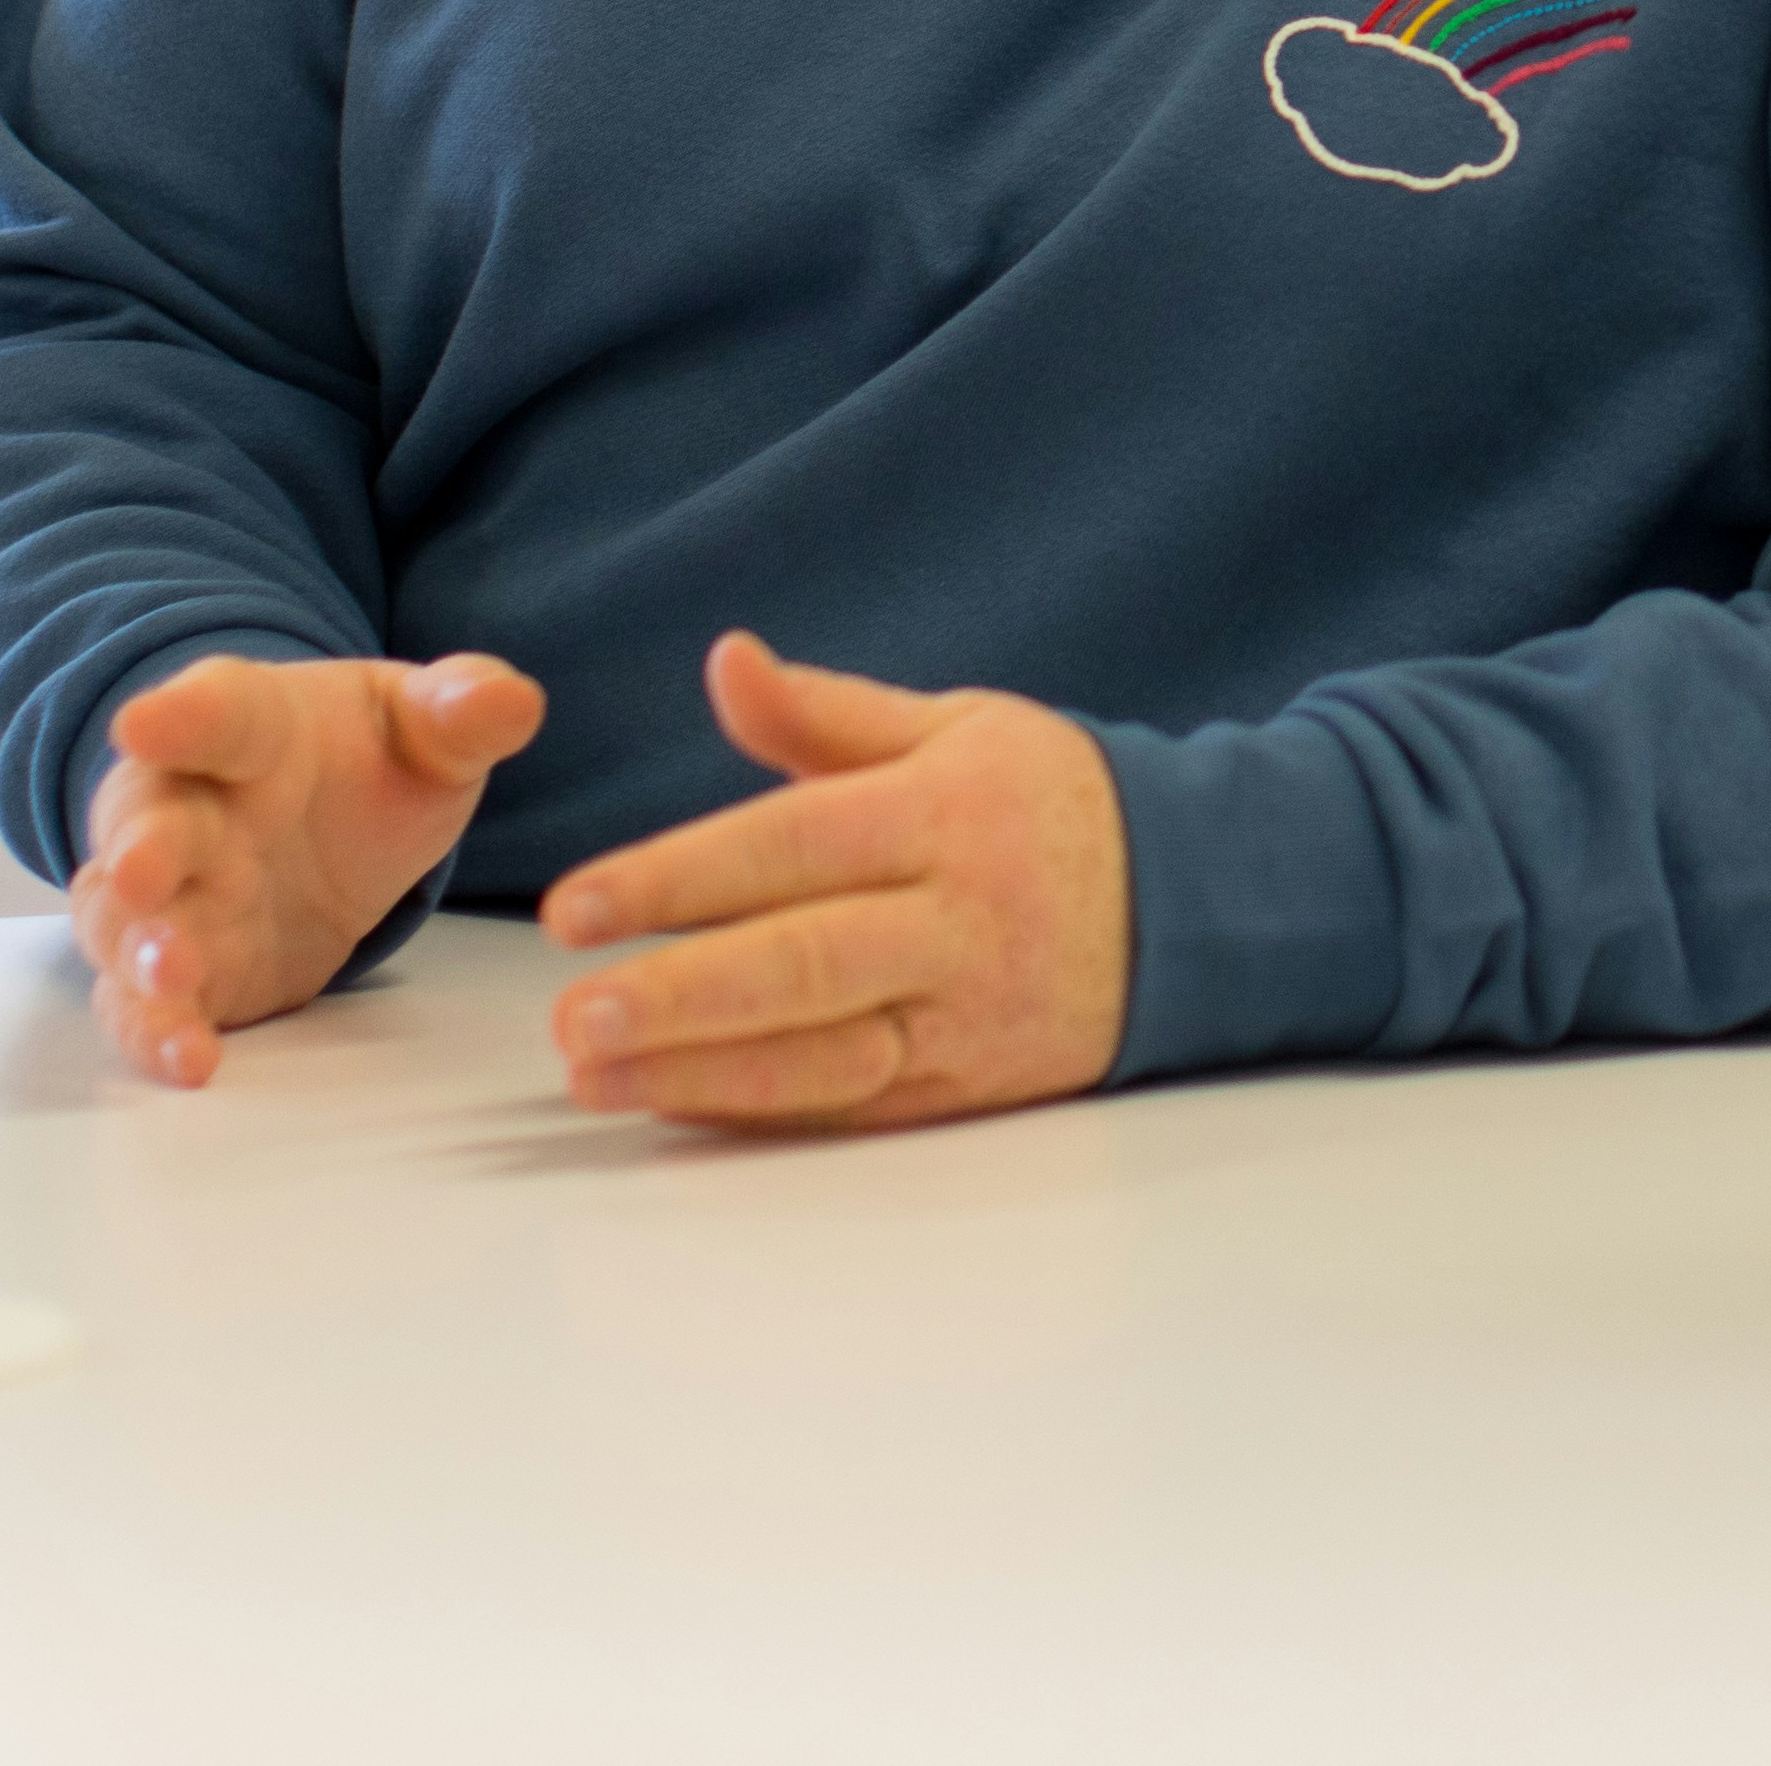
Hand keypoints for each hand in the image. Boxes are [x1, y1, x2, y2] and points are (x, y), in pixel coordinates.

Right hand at [76, 648, 546, 1088]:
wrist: (332, 823)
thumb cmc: (367, 756)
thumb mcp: (426, 726)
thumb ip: (462, 711)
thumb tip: (513, 702)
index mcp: (248, 726)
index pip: (214, 711)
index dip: (181, 716)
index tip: (145, 721)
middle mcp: (188, 808)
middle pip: (146, 824)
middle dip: (140, 851)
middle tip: (139, 876)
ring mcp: (175, 896)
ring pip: (124, 923)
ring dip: (140, 952)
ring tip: (171, 979)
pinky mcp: (189, 974)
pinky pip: (144, 1004)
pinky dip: (156, 1032)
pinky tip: (190, 1060)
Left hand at [534, 634, 1134, 1130]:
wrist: (1200, 902)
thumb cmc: (1052, 802)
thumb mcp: (959, 726)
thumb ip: (827, 712)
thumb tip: (725, 660)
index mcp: (943, 812)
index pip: (791, 844)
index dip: (677, 876)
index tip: (573, 907)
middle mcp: (957, 919)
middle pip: (803, 961)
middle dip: (678, 995)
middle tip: (570, 1018)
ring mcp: (968, 1011)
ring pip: (825, 1052)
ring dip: (702, 1070)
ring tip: (594, 1076)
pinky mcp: (974, 1085)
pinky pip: (857, 1106)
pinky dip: (763, 1110)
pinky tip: (675, 1103)